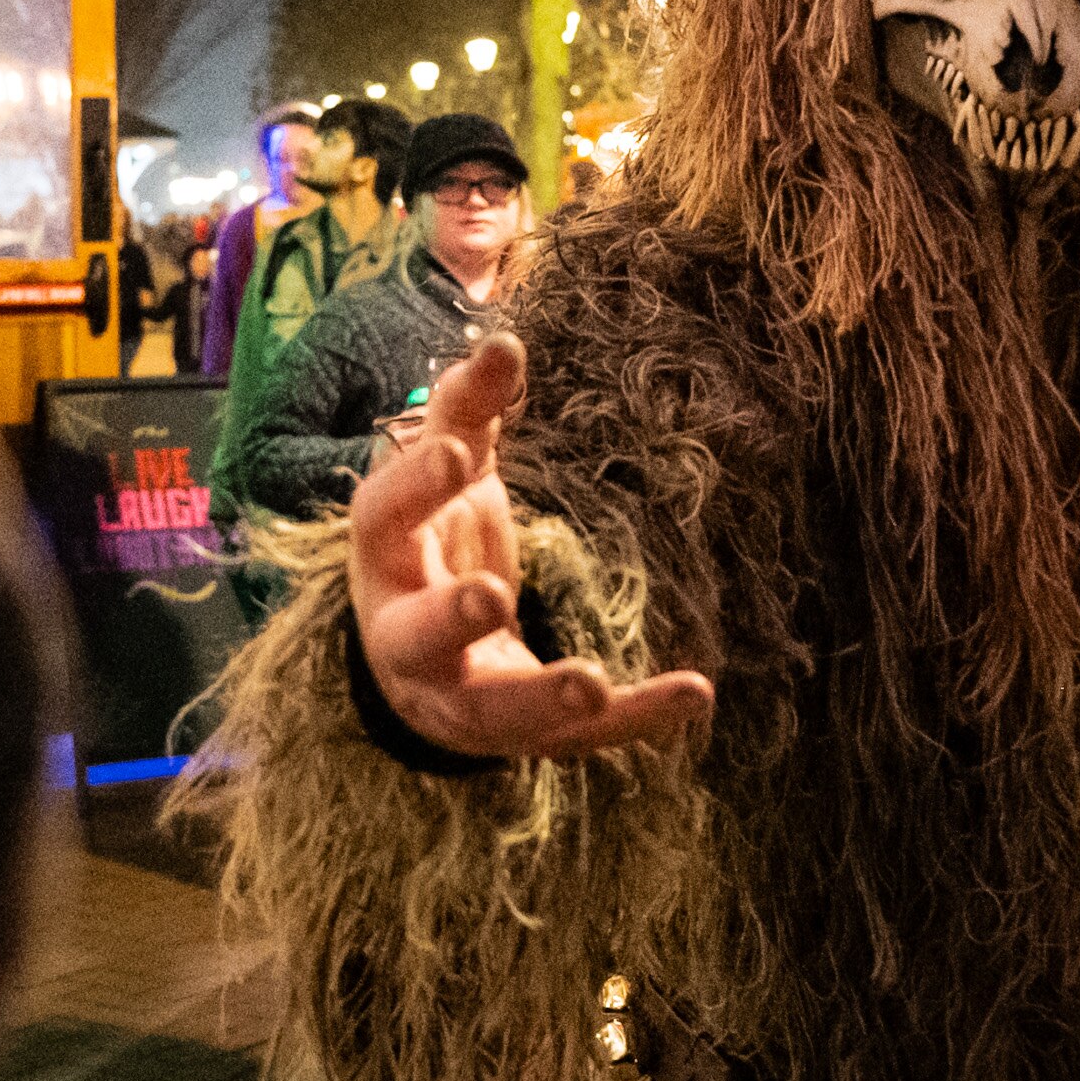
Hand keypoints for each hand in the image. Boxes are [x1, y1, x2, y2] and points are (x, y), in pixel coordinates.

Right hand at [351, 333, 714, 760]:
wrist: (414, 667)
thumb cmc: (433, 547)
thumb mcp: (444, 479)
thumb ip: (468, 410)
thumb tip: (504, 339)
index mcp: (385, 559)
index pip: (384, 520)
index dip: (415, 486)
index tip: (459, 454)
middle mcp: (406, 638)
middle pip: (415, 637)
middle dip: (450, 617)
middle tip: (493, 594)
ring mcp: (459, 696)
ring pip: (489, 709)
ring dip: (539, 698)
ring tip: (591, 684)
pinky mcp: (520, 736)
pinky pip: (577, 741)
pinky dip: (636, 719)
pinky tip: (695, 693)